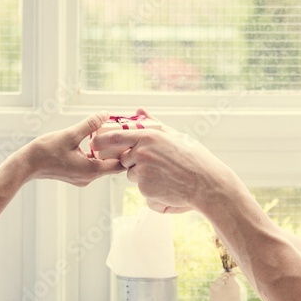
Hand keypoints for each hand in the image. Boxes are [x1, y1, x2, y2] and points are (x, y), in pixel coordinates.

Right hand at [17, 112, 125, 186]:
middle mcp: (89, 178)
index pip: (120, 165)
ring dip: (105, 152)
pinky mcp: (75, 175)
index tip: (129, 138)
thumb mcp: (70, 134)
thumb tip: (105, 114)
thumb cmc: (45, 151)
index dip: (126, 152)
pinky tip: (92, 142)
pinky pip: (91, 165)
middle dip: (117, 150)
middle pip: (112, 165)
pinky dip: (95, 155)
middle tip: (121, 133)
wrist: (26, 165)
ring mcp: (82, 178)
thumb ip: (89, 125)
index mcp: (91, 170)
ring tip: (108, 135)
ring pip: (102, 165)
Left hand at [89, 109, 243, 213]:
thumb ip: (153, 122)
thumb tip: (139, 110)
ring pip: (132, 176)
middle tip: (157, 165)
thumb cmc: (194, 157)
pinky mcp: (145, 190)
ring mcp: (142, 173)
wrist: (206, 184)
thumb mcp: (174, 135)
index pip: (115, 137)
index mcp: (147, 137)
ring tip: (166, 175)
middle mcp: (141, 154)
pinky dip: (151, 190)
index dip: (101, 142)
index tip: (94, 145)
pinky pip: (142, 190)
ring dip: (143, 177)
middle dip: (134, 163)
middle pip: (125, 160)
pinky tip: (168, 186)